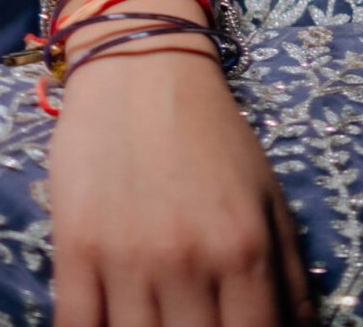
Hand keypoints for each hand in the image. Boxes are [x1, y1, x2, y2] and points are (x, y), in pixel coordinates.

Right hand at [49, 47, 313, 326]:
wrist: (141, 62)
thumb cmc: (212, 132)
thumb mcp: (268, 197)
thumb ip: (289, 276)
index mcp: (243, 249)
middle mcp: (187, 261)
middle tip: (193, 320)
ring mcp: (126, 259)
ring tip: (158, 320)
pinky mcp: (74, 250)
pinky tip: (108, 324)